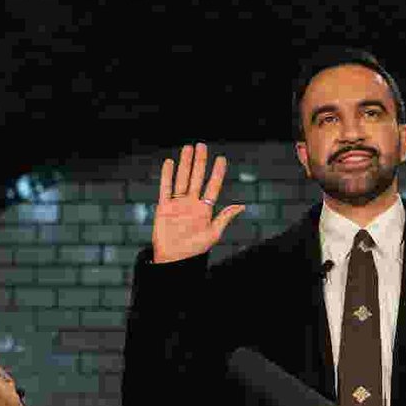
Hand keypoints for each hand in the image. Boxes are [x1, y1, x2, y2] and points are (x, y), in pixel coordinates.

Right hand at [152, 143, 245, 262]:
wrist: (174, 259)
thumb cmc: (194, 249)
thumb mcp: (213, 234)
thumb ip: (224, 217)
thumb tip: (242, 206)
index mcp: (205, 209)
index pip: (212, 186)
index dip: (217, 173)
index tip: (221, 159)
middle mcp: (192, 203)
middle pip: (196, 178)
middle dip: (200, 162)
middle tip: (202, 145)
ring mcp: (178, 204)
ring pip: (182, 179)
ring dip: (185, 164)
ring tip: (188, 148)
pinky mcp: (164, 207)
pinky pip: (165, 188)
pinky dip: (167, 175)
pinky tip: (169, 163)